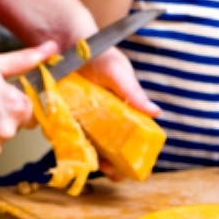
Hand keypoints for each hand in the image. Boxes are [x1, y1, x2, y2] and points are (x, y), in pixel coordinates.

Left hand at [77, 47, 160, 180]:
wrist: (68, 45)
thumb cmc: (98, 55)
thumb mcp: (118, 73)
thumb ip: (133, 93)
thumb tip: (155, 112)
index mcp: (121, 112)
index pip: (131, 138)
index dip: (135, 156)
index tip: (139, 170)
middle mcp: (102, 120)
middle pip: (110, 150)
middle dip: (113, 166)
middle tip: (115, 173)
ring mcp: (82, 122)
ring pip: (89, 149)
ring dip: (93, 162)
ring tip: (97, 168)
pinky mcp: (63, 120)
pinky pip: (65, 139)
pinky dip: (69, 149)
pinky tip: (74, 156)